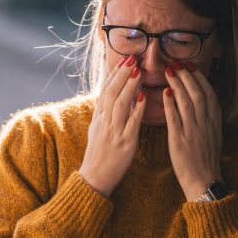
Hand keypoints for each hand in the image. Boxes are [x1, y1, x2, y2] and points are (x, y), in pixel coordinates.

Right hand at [78, 55, 145, 196]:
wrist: (94, 178)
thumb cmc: (99, 155)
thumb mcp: (97, 131)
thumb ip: (104, 113)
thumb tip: (112, 96)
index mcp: (98, 119)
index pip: (105, 91)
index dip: (114, 75)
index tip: (123, 61)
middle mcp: (104, 123)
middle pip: (112, 94)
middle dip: (121, 75)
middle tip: (131, 59)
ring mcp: (113, 133)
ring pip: (120, 105)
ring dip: (129, 86)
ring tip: (137, 72)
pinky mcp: (124, 144)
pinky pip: (131, 124)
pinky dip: (137, 109)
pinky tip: (143, 97)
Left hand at [162, 61, 222, 200]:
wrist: (203, 180)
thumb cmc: (204, 158)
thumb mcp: (212, 134)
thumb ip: (207, 117)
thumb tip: (201, 100)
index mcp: (213, 121)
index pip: (208, 93)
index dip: (199, 78)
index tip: (190, 66)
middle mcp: (205, 124)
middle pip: (197, 93)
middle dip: (187, 76)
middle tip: (176, 62)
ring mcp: (193, 132)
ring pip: (187, 102)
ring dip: (178, 84)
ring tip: (169, 71)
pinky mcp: (181, 141)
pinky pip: (176, 119)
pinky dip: (170, 105)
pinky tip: (165, 93)